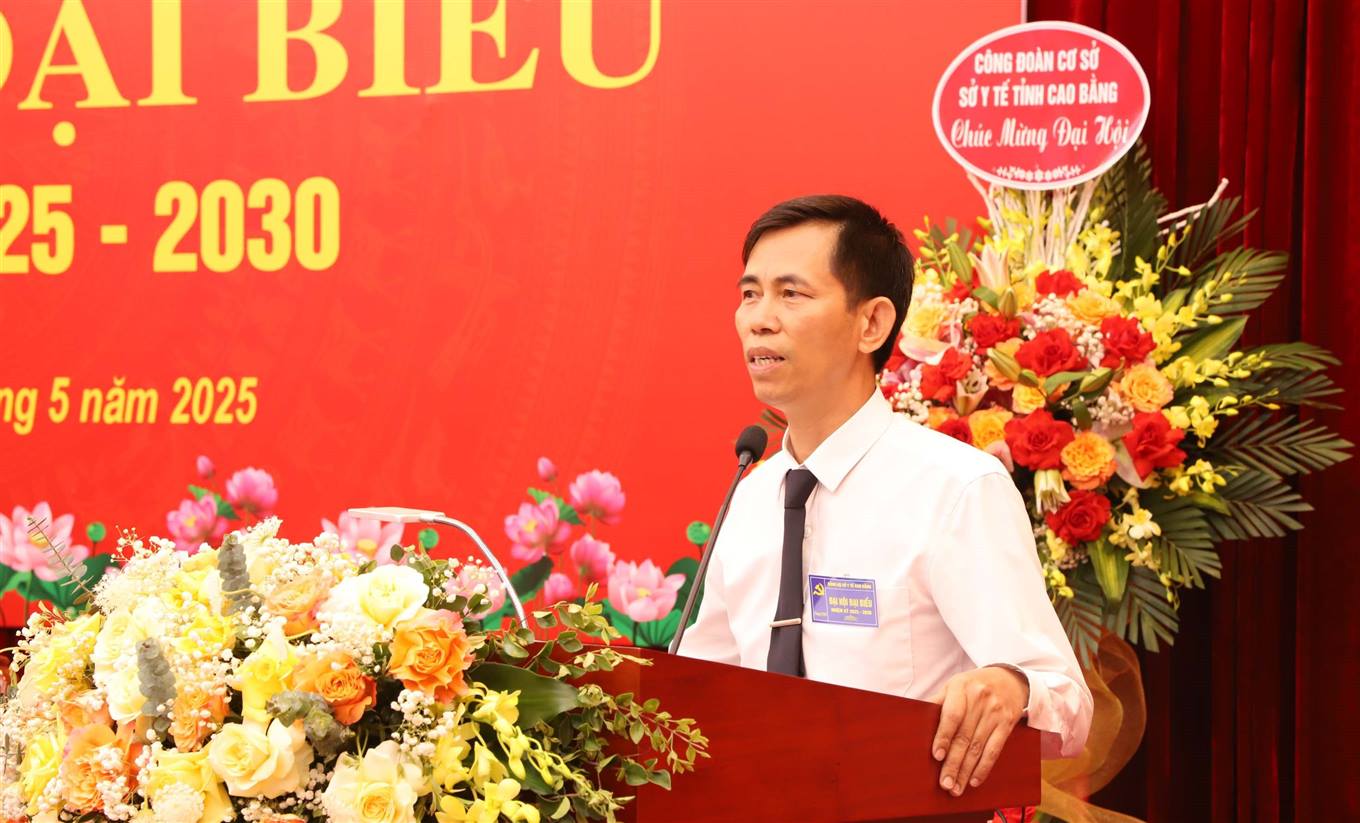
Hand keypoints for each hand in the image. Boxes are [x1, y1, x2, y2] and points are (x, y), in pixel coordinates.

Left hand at [928, 666, 1028, 796]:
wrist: (1009, 678)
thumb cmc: (973, 685)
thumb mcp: (954, 685)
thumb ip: (938, 702)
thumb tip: (915, 721)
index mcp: (961, 687)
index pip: (952, 715)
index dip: (944, 736)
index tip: (937, 756)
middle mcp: (979, 699)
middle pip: (964, 736)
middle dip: (953, 763)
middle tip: (944, 784)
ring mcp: (995, 712)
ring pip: (978, 747)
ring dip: (966, 771)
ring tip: (956, 788)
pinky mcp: (1007, 723)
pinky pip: (995, 749)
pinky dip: (984, 767)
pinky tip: (974, 780)